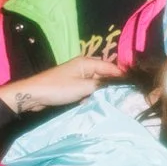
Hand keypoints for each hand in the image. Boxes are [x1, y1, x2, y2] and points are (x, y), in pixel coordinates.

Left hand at [1, 55, 120, 113]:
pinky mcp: (72, 86)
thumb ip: (101, 85)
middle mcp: (83, 67)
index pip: (110, 67)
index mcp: (86, 62)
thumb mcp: (83, 87)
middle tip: (125, 96)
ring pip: (96, 83)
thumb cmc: (58, 88)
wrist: (33, 95)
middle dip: (112, 84)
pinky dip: (92, 95)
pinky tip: (97, 103)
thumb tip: (116, 85)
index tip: (133, 86)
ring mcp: (77, 76)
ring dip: (102, 92)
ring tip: (114, 101)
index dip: (121, 76)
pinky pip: (87, 89)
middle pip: (104, 74)